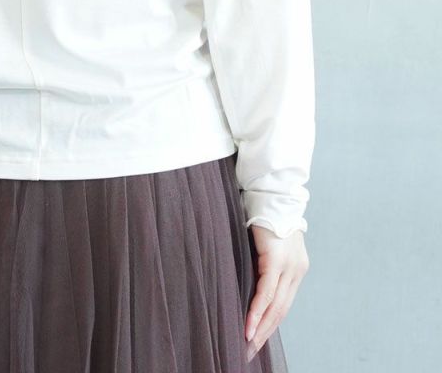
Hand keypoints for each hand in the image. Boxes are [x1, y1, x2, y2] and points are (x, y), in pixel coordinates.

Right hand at [244, 225, 309, 361]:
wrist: (271, 194)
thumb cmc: (264, 216)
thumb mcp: (265, 245)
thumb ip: (263, 265)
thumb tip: (250, 286)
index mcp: (295, 269)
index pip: (283, 304)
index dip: (270, 324)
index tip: (257, 339)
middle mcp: (296, 271)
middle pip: (281, 310)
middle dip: (264, 332)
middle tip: (250, 349)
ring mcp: (289, 267)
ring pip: (275, 306)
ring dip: (260, 327)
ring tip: (248, 342)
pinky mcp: (277, 260)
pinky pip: (266, 293)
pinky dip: (256, 311)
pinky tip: (248, 324)